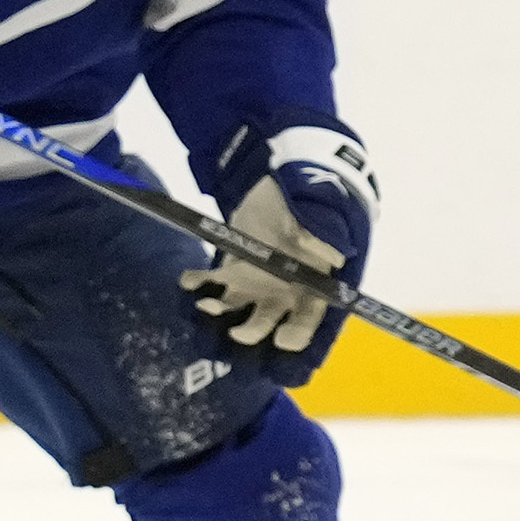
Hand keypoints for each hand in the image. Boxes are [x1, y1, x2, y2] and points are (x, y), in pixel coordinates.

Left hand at [182, 124, 376, 370]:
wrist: (287, 179)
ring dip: (218, 314)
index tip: (284, 341)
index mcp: (318, 287)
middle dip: (251, 335)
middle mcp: (287, 294)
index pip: (312, 324)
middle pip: (269, 327)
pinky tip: (189, 279)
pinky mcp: (233, 271)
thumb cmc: (315, 196)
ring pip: (236, 313)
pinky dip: (199, 284)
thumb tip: (330, 253)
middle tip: (236, 333)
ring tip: (204, 304)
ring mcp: (258, 286)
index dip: (300, 339)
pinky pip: (213, 285)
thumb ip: (326, 231)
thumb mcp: (326, 209)